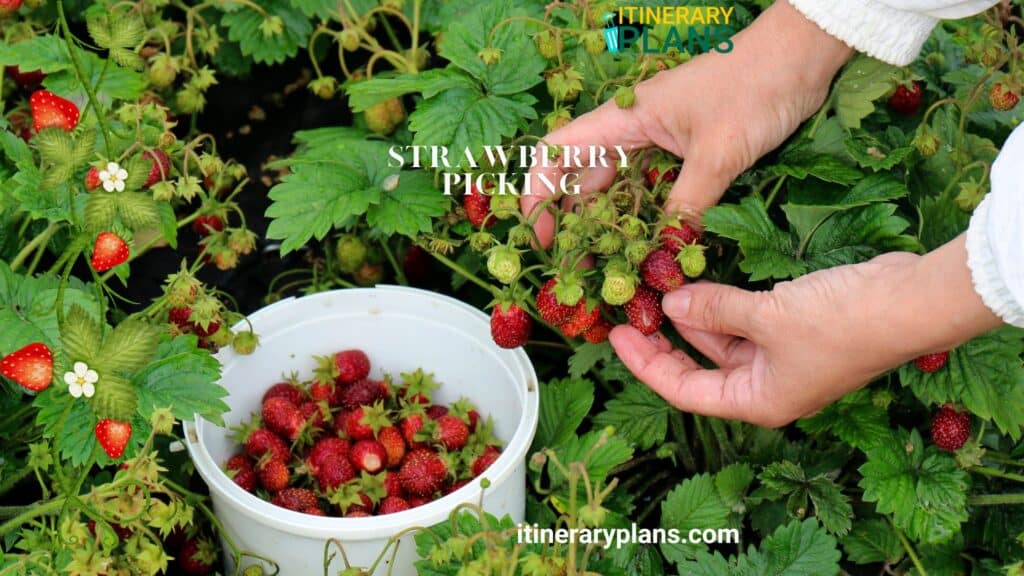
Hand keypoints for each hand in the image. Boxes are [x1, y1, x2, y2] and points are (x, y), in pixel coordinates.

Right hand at [521, 1, 852, 246]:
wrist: (801, 56)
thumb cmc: (755, 88)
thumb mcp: (720, 153)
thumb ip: (688, 205)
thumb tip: (666, 255)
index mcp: (624, 119)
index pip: (556, 153)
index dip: (537, 194)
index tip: (541, 237)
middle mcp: (632, 131)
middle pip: (582, 180)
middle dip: (572, 226)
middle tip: (576, 273)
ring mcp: (658, 143)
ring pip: (617, 190)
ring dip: (609, 229)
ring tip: (606, 271)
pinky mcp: (684, 154)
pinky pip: (652, 193)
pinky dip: (646, 221)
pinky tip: (647, 250)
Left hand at [609, 236, 1002, 426]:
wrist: (908, 301)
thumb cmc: (839, 322)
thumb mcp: (766, 316)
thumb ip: (714, 308)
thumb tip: (670, 302)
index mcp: (757, 400)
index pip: (684, 391)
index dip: (646, 365)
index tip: (615, 337)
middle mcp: (766, 387)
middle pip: (699, 368)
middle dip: (664, 341)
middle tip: (629, 312)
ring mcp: (781, 359)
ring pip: (720, 342)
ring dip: (692, 317)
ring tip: (657, 288)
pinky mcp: (793, 331)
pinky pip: (743, 322)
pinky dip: (720, 306)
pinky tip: (696, 284)